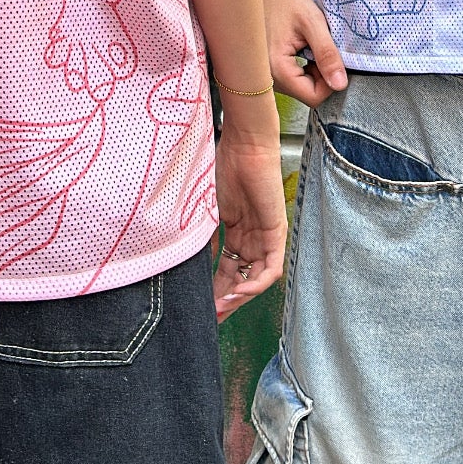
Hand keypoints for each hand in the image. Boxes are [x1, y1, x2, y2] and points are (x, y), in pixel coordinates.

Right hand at [212, 132, 287, 320]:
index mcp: (235, 234)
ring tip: (221, 308)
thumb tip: (186, 266)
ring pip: (256, 279)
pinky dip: (255, 284)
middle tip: (211, 318)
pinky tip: (238, 291)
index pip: (227, 272)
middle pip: (241, 280)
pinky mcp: (276, 233)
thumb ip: (202, 239)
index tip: (202, 310)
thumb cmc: (223, 168)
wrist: (242, 146)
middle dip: (226, 302)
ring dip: (239, 297)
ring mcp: (265, 237)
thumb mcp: (206, 212)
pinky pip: (270, 269)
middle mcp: (252, 240)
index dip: (215, 293)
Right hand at [261, 0, 348, 107]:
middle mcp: (267, 78)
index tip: (332, 58)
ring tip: (309, 46)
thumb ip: (327, 54)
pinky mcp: (267, 70)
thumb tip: (340, 85)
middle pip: (306, 93)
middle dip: (320, 75)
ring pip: (300, 87)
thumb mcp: (312, 23)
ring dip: (311, 71)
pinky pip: (292, 80)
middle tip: (319, 48)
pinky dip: (302, 68)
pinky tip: (301, 49)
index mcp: (276, 69)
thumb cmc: (286, 0)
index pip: (313, 97)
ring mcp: (266, 76)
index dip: (329, 82)